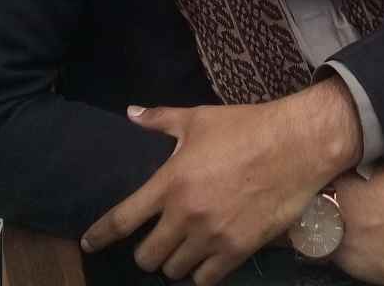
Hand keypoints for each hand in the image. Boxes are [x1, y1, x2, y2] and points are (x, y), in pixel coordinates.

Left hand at [80, 101, 328, 285]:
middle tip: (156, 240)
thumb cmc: (245, 127)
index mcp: (171, 182)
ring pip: (175, 271)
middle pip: (147, 257)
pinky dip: (200, 273)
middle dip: (147, 251)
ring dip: (174, 262)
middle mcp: (186, 215)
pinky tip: (204, 260)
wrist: (295, 145)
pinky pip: (205, 280)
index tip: (89, 243)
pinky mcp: (237, 251)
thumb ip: (160, 120)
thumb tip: (131, 113)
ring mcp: (212, 237)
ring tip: (181, 250)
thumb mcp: (198, 118)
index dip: (100, 235)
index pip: (123, 220)